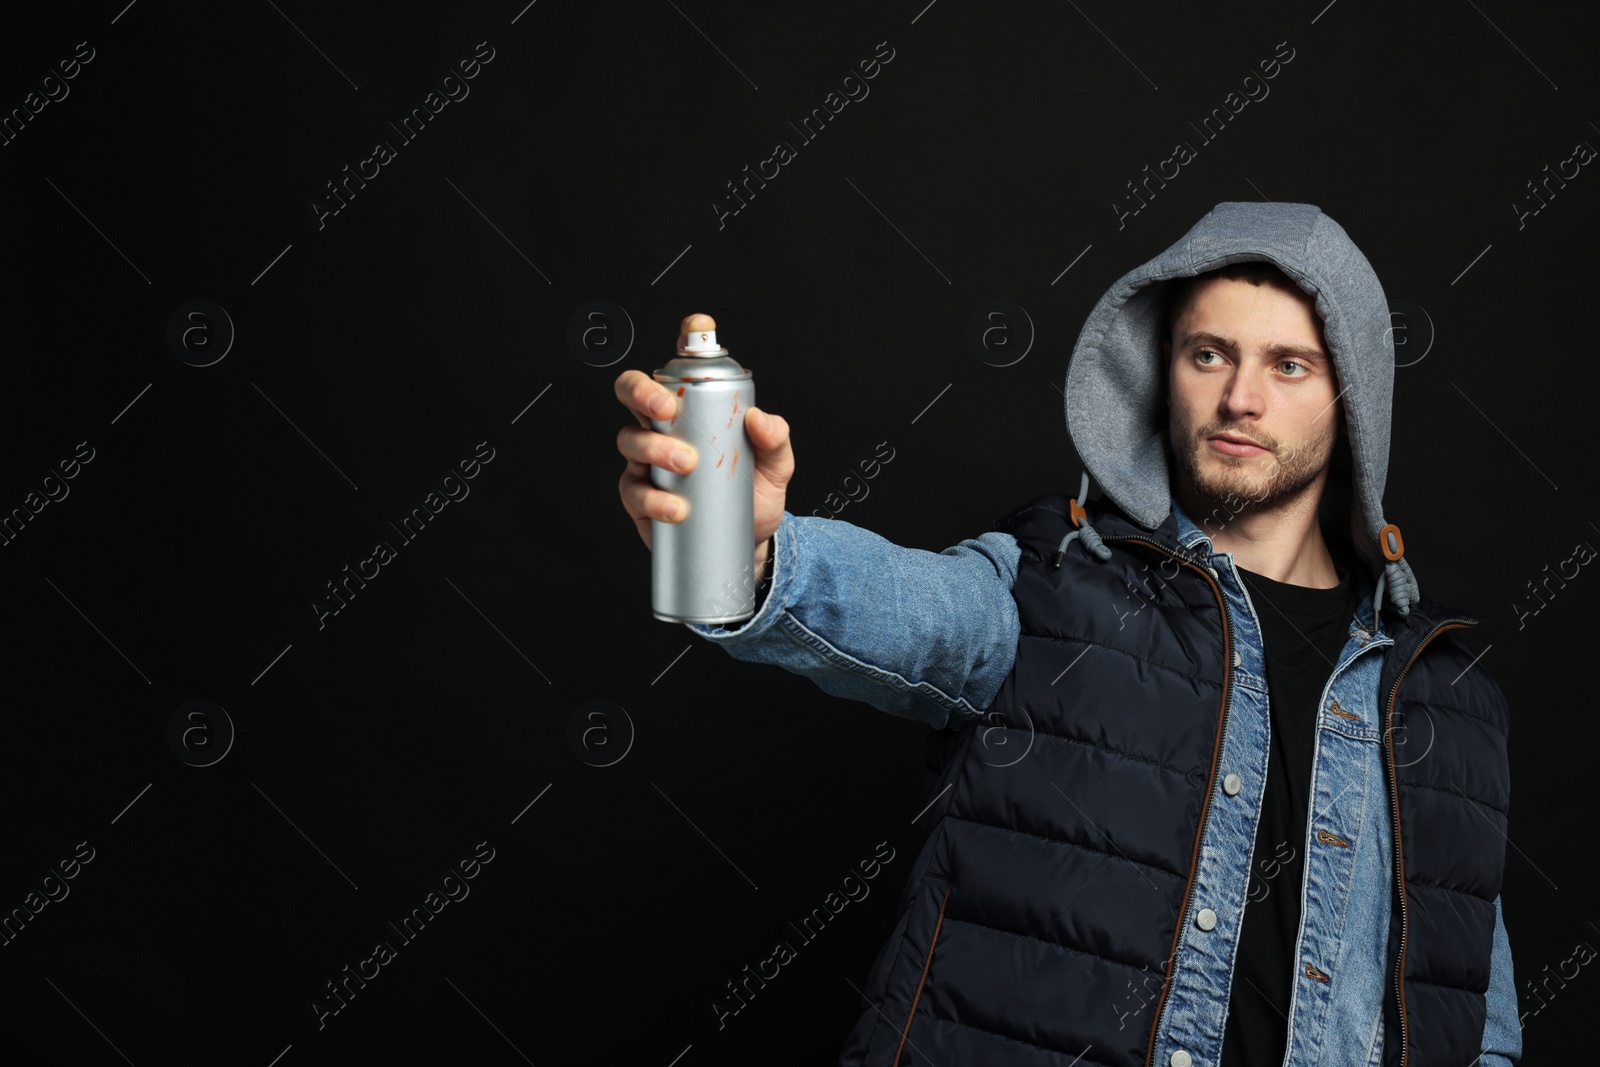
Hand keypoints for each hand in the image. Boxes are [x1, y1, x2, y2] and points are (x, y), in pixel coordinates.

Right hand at [615, 313, 793, 572]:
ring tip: (686, 464)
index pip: (685, 367)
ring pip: (629, 440)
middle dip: (643, 393)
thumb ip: (776, 440)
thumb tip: (760, 419)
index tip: (698, 328)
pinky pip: (633, 491)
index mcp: (695, 408)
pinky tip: (676, 508)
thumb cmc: (754, 495)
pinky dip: (653, 498)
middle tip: (667, 408)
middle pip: (634, 393)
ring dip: (653, 447)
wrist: (748, 544)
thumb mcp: (776, 466)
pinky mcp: (641, 498)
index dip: (687, 340)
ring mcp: (648, 461)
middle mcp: (665, 428)